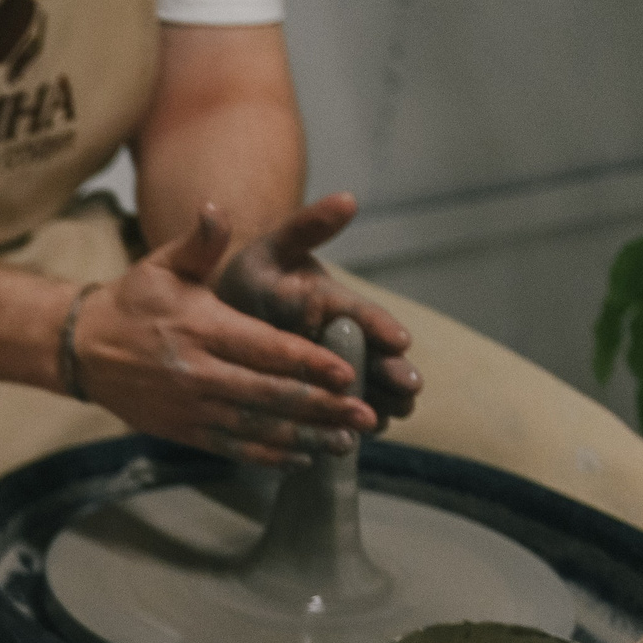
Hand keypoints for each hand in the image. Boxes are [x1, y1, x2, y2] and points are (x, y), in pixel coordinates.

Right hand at [72, 204, 377, 466]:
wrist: (82, 348)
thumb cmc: (133, 301)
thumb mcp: (163, 264)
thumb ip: (200, 241)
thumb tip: (217, 208)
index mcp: (202, 328)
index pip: (265, 349)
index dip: (309, 363)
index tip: (347, 373)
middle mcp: (197, 372)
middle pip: (269, 394)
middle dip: (321, 408)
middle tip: (364, 416)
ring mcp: (190, 406)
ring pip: (255, 428)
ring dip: (303, 438)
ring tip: (344, 443)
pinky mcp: (182, 430)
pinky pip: (231, 448)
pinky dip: (268, 457)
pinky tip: (302, 460)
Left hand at [214, 193, 418, 424]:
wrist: (233, 304)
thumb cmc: (256, 273)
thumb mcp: (277, 246)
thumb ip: (308, 228)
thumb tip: (347, 199)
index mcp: (335, 302)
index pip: (363, 314)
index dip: (381, 327)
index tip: (400, 339)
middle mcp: (342, 336)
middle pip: (374, 357)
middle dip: (391, 373)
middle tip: (409, 388)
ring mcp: (333, 366)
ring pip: (363, 389)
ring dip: (377, 404)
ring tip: (385, 421)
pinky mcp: (317, 392)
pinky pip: (335, 412)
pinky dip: (341, 425)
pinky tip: (347, 443)